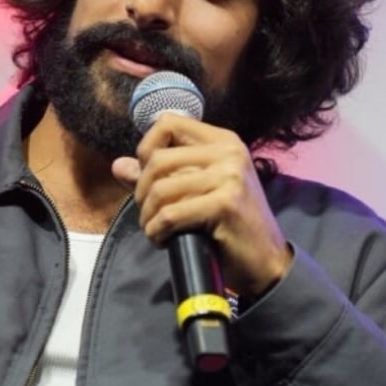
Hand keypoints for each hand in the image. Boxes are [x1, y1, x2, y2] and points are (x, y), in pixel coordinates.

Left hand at [112, 112, 292, 299]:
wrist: (266, 262)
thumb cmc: (230, 227)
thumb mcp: (196, 193)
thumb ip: (159, 176)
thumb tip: (118, 166)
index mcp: (224, 142)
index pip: (168, 123)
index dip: (147, 148)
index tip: (148, 177)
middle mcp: (229, 152)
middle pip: (158, 159)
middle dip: (142, 191)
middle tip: (150, 215)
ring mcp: (229, 176)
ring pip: (161, 189)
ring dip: (148, 216)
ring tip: (155, 230)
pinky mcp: (225, 204)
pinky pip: (170, 214)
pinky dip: (157, 231)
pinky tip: (162, 241)